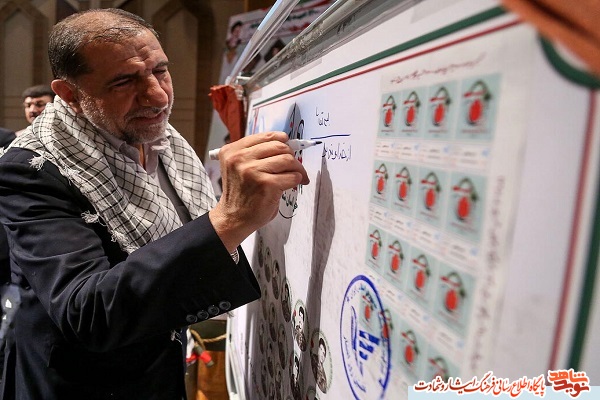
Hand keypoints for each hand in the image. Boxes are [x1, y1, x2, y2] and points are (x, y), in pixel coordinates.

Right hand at [209, 131, 308, 251]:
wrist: (234, 218)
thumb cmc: (242, 193)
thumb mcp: (240, 167)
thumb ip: (255, 154)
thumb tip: (285, 144)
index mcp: (232, 151)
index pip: (265, 136)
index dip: (281, 140)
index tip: (288, 146)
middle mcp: (240, 158)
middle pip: (279, 146)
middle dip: (292, 156)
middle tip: (295, 166)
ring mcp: (252, 171)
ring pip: (287, 160)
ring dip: (297, 169)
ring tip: (298, 176)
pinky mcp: (266, 184)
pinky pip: (292, 176)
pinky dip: (296, 180)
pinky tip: (290, 185)